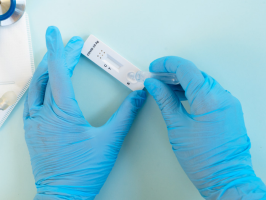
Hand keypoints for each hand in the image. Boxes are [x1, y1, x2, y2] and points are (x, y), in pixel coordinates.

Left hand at [23, 27, 145, 199]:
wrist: (62, 195)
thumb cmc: (83, 171)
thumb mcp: (109, 141)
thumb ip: (126, 116)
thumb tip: (139, 97)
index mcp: (62, 113)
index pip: (59, 73)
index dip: (60, 50)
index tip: (59, 35)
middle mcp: (44, 115)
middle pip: (49, 75)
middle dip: (60, 56)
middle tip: (72, 46)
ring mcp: (35, 122)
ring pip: (37, 86)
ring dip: (48, 69)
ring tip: (60, 59)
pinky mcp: (33, 130)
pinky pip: (33, 99)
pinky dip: (41, 85)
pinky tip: (48, 85)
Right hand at [144, 56, 265, 198]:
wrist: (225, 177)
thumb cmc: (204, 159)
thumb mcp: (178, 127)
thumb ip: (165, 101)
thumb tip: (154, 85)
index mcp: (209, 99)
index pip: (186, 69)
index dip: (167, 64)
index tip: (154, 67)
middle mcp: (222, 97)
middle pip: (194, 73)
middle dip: (173, 73)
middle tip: (156, 78)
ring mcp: (228, 102)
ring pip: (202, 82)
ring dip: (182, 82)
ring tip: (164, 87)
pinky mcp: (228, 109)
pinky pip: (209, 92)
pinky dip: (193, 91)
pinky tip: (180, 95)